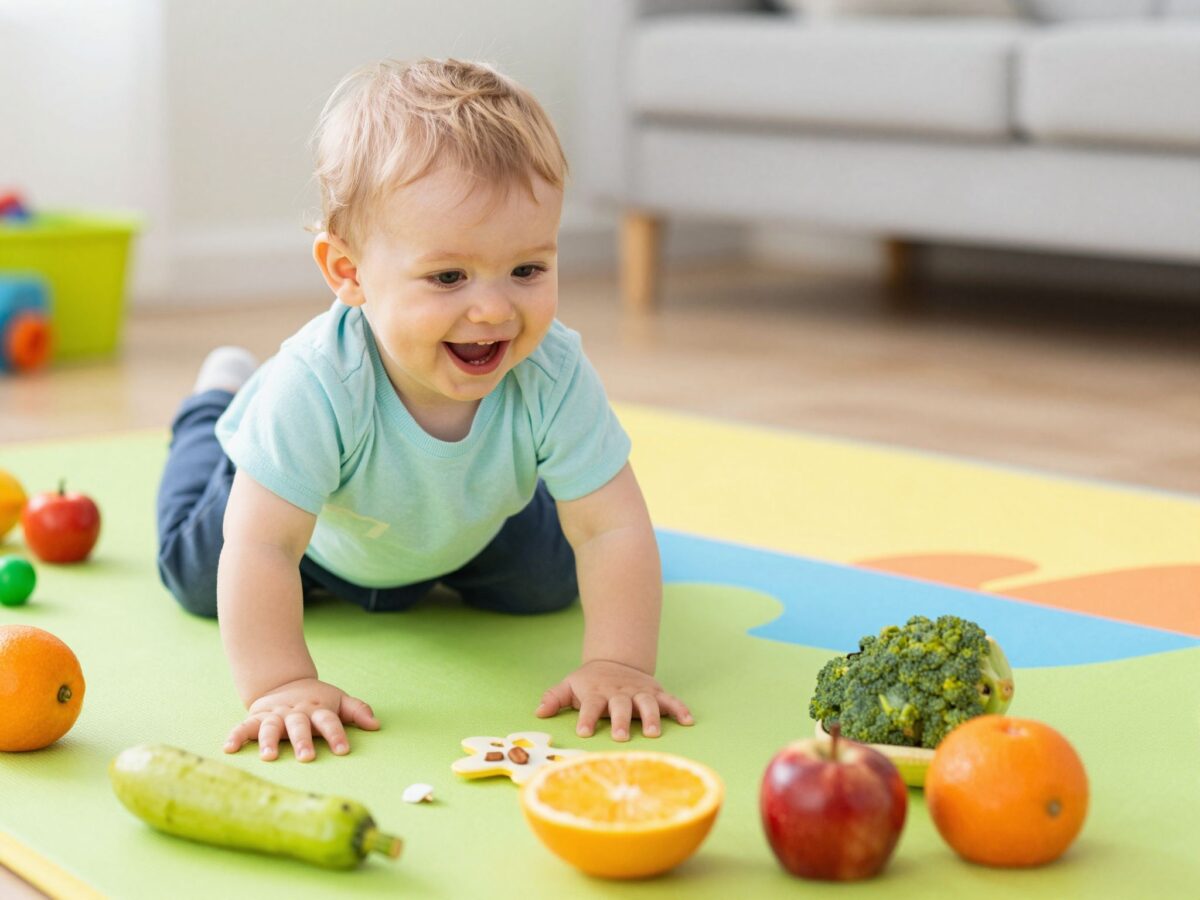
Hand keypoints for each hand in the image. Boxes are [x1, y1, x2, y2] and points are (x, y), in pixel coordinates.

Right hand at [224, 677, 378, 761]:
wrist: (284, 683)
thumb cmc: (316, 700)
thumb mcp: (339, 700)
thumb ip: (357, 711)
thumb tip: (376, 725)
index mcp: (317, 709)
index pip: (329, 721)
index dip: (336, 734)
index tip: (343, 750)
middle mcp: (296, 713)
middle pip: (300, 725)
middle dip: (303, 741)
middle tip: (307, 758)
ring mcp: (275, 715)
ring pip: (271, 726)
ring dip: (269, 740)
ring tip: (269, 757)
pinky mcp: (256, 718)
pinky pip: (244, 727)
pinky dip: (236, 736)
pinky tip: (229, 748)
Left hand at [536, 659, 692, 741]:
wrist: (615, 660)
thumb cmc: (589, 682)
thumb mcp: (569, 686)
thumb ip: (554, 698)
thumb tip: (538, 712)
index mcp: (597, 692)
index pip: (590, 706)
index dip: (586, 718)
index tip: (583, 732)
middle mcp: (619, 692)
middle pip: (620, 705)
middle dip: (621, 720)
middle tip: (621, 736)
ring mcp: (639, 692)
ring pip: (647, 702)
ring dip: (651, 717)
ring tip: (654, 733)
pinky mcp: (656, 691)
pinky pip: (670, 700)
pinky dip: (679, 709)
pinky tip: (688, 720)